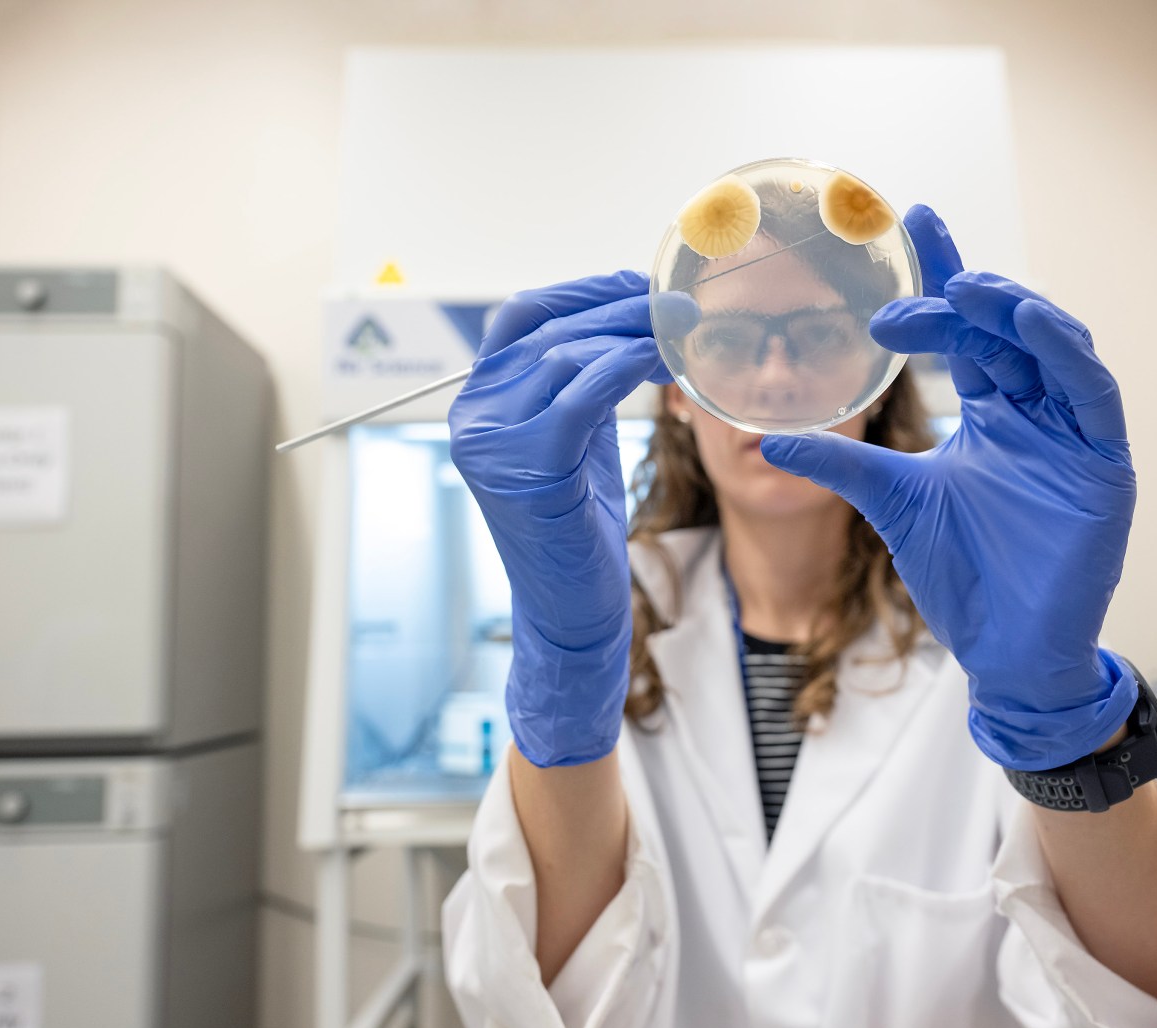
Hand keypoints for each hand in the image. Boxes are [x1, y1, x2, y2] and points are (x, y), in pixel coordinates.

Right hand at [449, 271, 671, 766]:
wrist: (569, 611)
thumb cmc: (577, 527)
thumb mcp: (575, 438)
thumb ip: (580, 379)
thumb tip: (626, 314)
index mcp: (478, 403)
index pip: (522, 316)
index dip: (584, 291)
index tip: (641, 286)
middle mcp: (473, 417)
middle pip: (548, 328)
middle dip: (620, 308)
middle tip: (679, 305)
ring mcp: (492, 443)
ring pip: (565, 354)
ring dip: (632, 334)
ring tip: (683, 332)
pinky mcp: (527, 468)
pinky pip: (580, 394)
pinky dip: (625, 366)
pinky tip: (663, 363)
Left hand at [759, 205, 1138, 770]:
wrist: (1003, 651)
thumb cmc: (960, 575)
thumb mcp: (890, 502)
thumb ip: (841, 462)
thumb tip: (767, 436)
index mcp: (991, 414)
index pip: (964, 332)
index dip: (941, 277)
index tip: (911, 222)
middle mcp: (1034, 413)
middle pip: (1004, 329)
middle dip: (963, 293)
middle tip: (916, 280)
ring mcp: (1072, 436)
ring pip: (1053, 345)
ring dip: (1012, 310)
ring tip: (964, 290)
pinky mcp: (1104, 463)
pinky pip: (1091, 390)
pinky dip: (1063, 352)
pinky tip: (1025, 322)